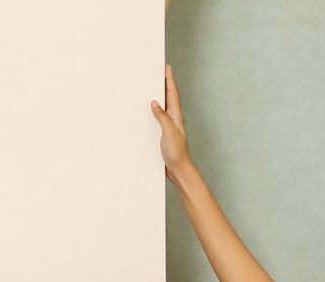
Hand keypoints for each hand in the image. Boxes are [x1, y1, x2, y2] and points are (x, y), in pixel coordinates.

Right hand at [151, 64, 191, 183]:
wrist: (179, 171)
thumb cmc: (177, 153)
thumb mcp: (169, 133)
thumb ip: (162, 117)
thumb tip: (154, 102)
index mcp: (176, 116)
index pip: (172, 93)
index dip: (169, 80)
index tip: (166, 66)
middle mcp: (173, 119)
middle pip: (167, 97)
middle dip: (163, 84)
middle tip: (156, 71)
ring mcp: (168, 126)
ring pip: (161, 107)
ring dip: (156, 96)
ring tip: (149, 85)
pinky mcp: (163, 134)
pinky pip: (156, 118)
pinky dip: (152, 111)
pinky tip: (146, 110)